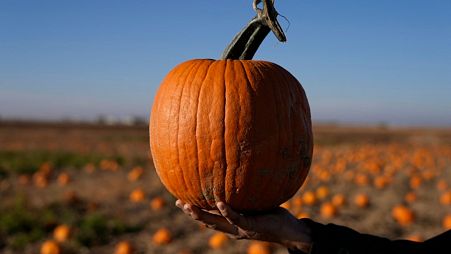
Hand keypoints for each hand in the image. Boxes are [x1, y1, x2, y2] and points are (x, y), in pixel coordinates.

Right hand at [175, 200, 311, 252]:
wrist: (291, 232)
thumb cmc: (276, 216)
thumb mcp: (258, 203)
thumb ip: (248, 194)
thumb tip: (243, 172)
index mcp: (233, 223)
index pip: (210, 216)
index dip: (195, 210)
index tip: (181, 200)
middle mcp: (233, 228)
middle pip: (207, 221)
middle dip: (192, 213)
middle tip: (178, 202)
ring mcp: (241, 229)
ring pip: (216, 223)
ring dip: (201, 215)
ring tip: (189, 206)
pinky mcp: (251, 227)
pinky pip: (236, 219)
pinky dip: (227, 211)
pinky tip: (219, 202)